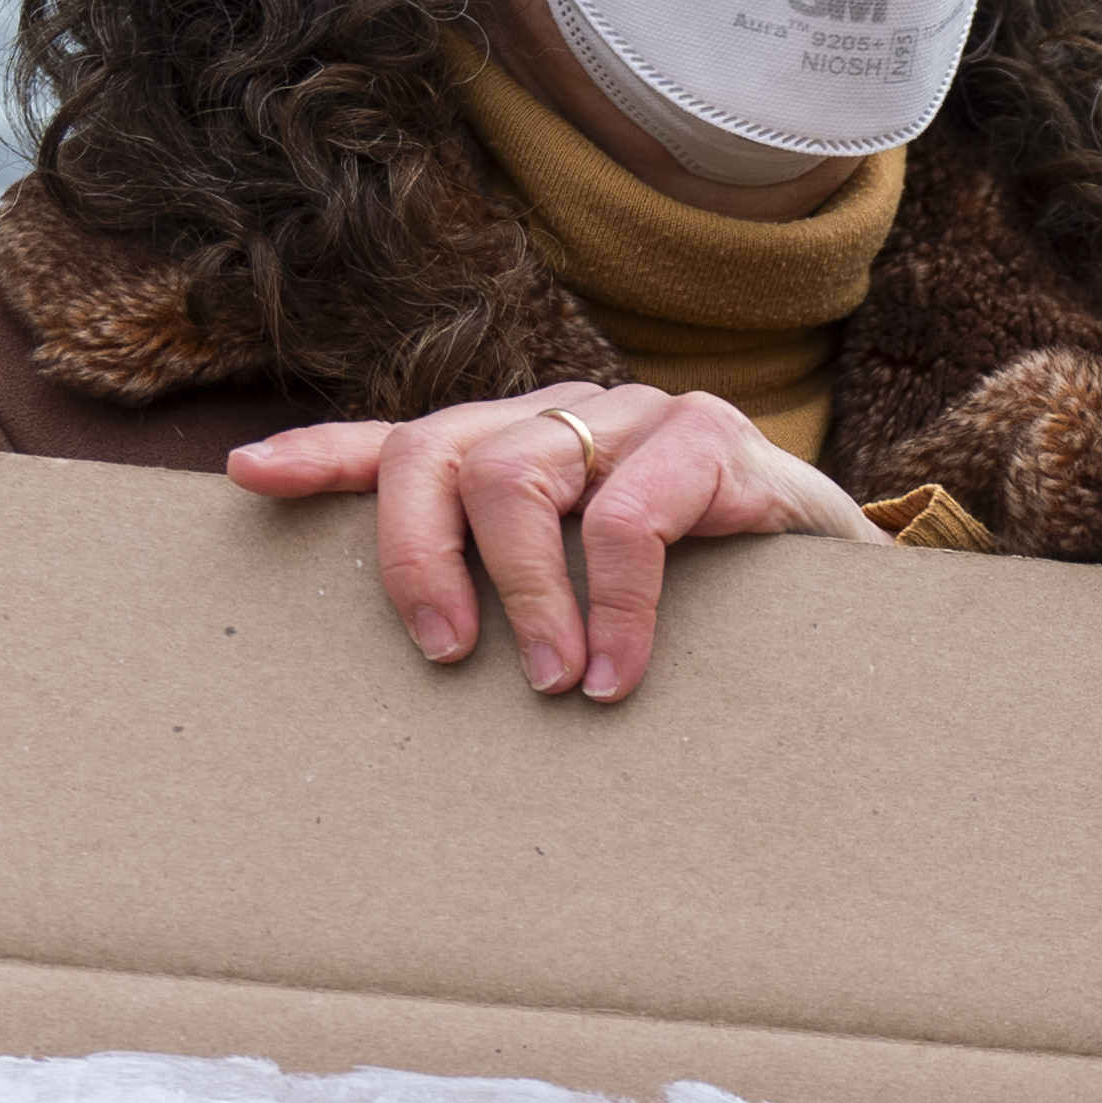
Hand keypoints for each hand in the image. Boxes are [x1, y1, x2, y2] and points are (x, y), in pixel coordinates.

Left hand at [226, 386, 878, 702]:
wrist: (854, 605)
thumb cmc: (709, 616)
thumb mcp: (591, 609)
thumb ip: (512, 608)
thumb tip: (421, 661)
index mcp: (528, 450)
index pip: (408, 441)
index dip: (324, 455)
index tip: (247, 478)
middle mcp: (571, 415)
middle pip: (438, 453)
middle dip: (418, 559)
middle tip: (447, 659)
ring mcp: (641, 416)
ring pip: (518, 475)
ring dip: (526, 598)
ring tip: (553, 687)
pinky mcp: (714, 438)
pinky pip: (628, 514)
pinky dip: (614, 606)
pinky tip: (617, 675)